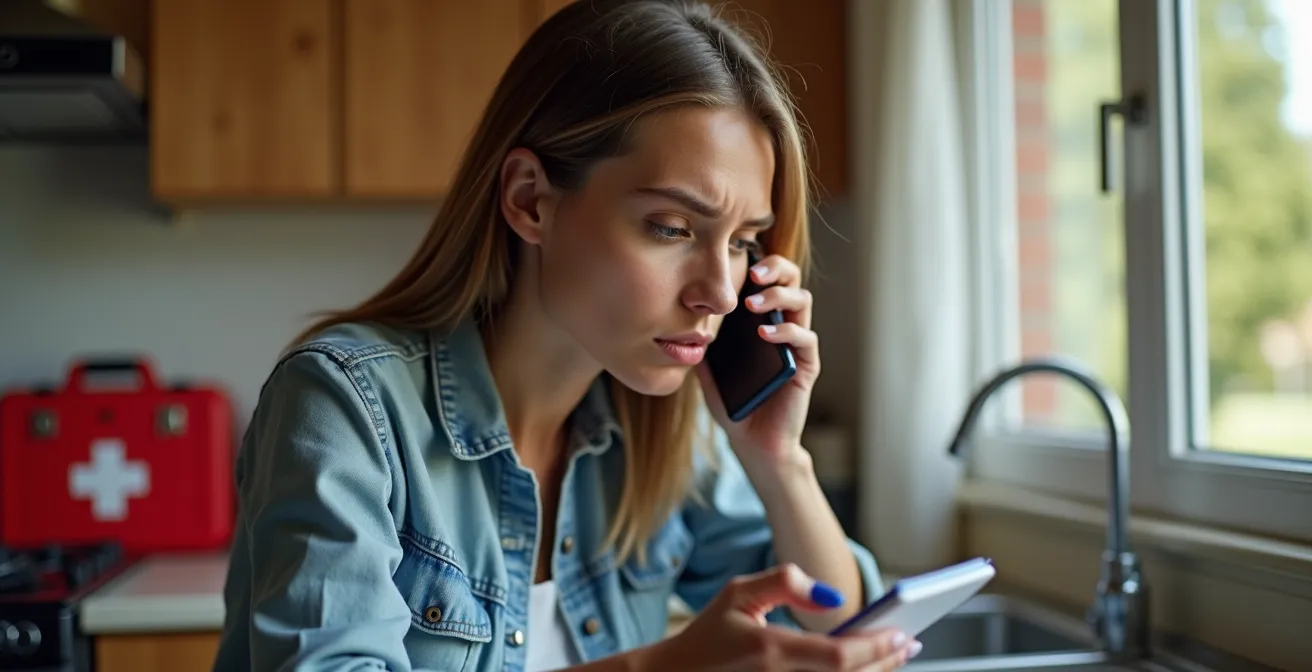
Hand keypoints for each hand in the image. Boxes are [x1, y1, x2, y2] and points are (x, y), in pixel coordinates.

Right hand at [634, 564, 918, 671]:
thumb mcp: (738, 593)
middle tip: (911, 642)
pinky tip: (866, 669)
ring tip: (895, 655)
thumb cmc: (709, 635)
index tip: (904, 633)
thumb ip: (784, 582)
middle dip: (887, 661)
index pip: (839, 654)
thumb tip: (830, 594)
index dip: (877, 646)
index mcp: (771, 651)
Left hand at [696, 253, 817, 464]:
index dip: (757, 264)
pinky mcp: (806, 366)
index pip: (767, 279)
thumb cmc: (734, 405)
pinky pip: (805, 339)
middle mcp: (783, 326)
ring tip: (754, 304)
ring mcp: (797, 345)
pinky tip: (763, 334)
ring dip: (779, 296)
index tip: (735, 260)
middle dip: (775, 268)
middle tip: (754, 273)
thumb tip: (677, 324)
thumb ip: (700, 346)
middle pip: (791, 280)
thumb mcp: (708, 371)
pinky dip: (786, 331)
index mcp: (761, 321)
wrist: (753, 442)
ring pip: (802, 302)